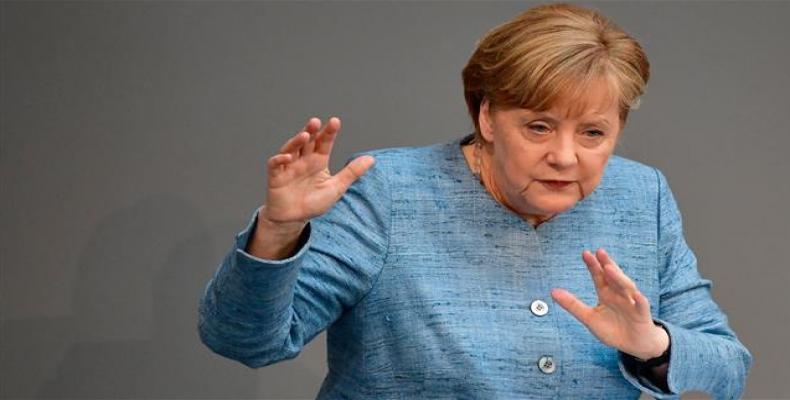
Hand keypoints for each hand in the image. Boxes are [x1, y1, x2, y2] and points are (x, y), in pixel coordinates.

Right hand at [262, 117, 374, 225]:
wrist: (294, 219)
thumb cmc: (313, 202)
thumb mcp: (336, 187)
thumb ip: (352, 172)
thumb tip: (371, 159)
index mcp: (318, 161)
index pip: (324, 143)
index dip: (328, 132)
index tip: (335, 122)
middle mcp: (303, 160)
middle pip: (307, 141)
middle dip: (311, 131)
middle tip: (316, 122)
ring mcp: (289, 167)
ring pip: (291, 149)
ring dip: (296, 141)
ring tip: (304, 135)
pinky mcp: (276, 176)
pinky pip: (275, 164)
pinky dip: (279, 159)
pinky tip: (287, 157)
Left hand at [550, 248, 669, 359]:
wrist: (634, 345)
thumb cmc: (613, 329)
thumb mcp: (589, 318)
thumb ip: (573, 305)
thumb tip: (553, 292)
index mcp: (606, 294)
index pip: (599, 276)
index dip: (593, 266)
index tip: (585, 253)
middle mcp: (619, 295)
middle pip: (613, 277)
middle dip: (607, 264)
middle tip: (599, 252)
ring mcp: (631, 303)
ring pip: (626, 287)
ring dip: (618, 277)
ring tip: (609, 268)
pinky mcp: (642, 315)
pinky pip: (641, 306)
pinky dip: (639, 300)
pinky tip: (635, 294)